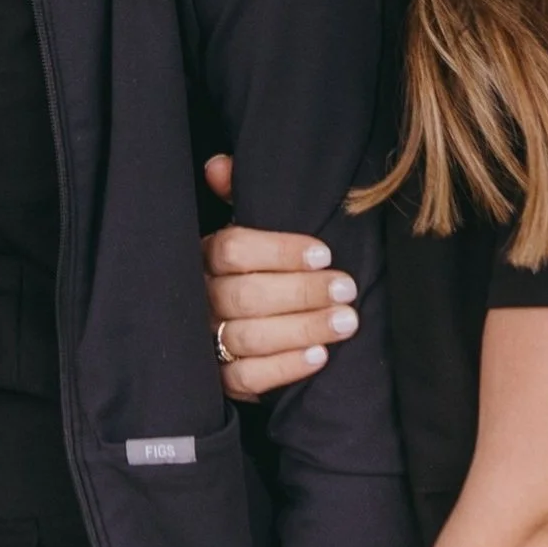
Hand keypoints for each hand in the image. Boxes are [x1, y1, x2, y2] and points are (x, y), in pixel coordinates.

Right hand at [201, 153, 359, 400]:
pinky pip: (248, 378)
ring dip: (304, 329)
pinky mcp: (219, 380)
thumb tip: (219, 165)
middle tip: (347, 288)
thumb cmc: (244, 266)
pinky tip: (319, 357)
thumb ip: (234, 193)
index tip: (324, 253)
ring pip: (251, 336)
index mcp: (202, 256)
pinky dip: (284, 368)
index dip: (279, 251)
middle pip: (247, 295)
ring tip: (346, 321)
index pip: (233, 250)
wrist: (224, 324)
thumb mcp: (240, 225)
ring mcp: (207, 342)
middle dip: (302, 292)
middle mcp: (200, 299)